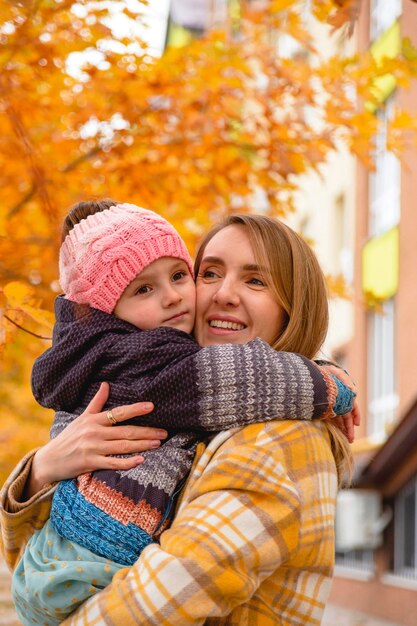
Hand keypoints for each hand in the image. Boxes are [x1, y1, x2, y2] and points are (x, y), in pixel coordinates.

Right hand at [27, 383, 166, 495]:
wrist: (50, 460)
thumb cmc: (69, 437)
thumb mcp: (82, 417)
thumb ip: (96, 402)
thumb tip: (106, 384)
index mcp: (94, 420)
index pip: (119, 412)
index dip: (136, 409)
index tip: (152, 406)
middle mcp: (95, 432)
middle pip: (126, 431)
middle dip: (147, 431)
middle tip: (164, 432)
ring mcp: (93, 448)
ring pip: (123, 446)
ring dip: (142, 445)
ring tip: (158, 443)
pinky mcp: (91, 463)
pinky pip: (113, 463)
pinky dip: (128, 462)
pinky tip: (141, 460)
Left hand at [326, 365, 360, 443]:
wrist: (312, 372)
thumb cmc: (327, 371)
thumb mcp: (336, 373)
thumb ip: (345, 381)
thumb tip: (354, 391)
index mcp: (345, 394)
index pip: (353, 407)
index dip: (355, 415)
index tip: (356, 424)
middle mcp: (339, 401)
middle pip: (346, 416)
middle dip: (349, 428)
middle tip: (351, 439)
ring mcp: (331, 406)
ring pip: (339, 420)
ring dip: (342, 429)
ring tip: (345, 440)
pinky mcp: (323, 408)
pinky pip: (330, 419)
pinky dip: (334, 426)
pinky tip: (336, 434)